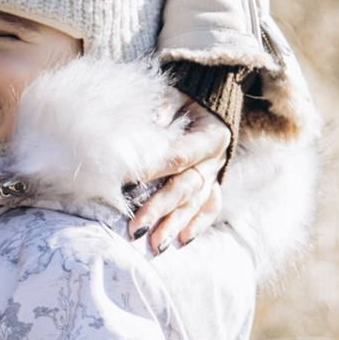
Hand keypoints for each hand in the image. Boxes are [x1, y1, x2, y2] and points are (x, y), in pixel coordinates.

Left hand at [130, 104, 230, 253]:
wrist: (214, 103)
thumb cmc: (188, 98)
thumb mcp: (178, 94)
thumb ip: (166, 107)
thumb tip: (153, 123)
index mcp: (210, 135)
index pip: (177, 156)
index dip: (151, 169)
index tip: (122, 182)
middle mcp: (215, 159)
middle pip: (185, 188)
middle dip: (159, 209)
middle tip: (136, 228)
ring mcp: (216, 174)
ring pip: (195, 204)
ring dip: (174, 225)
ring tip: (155, 245)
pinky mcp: (215, 184)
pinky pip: (209, 208)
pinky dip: (197, 225)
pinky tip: (181, 242)